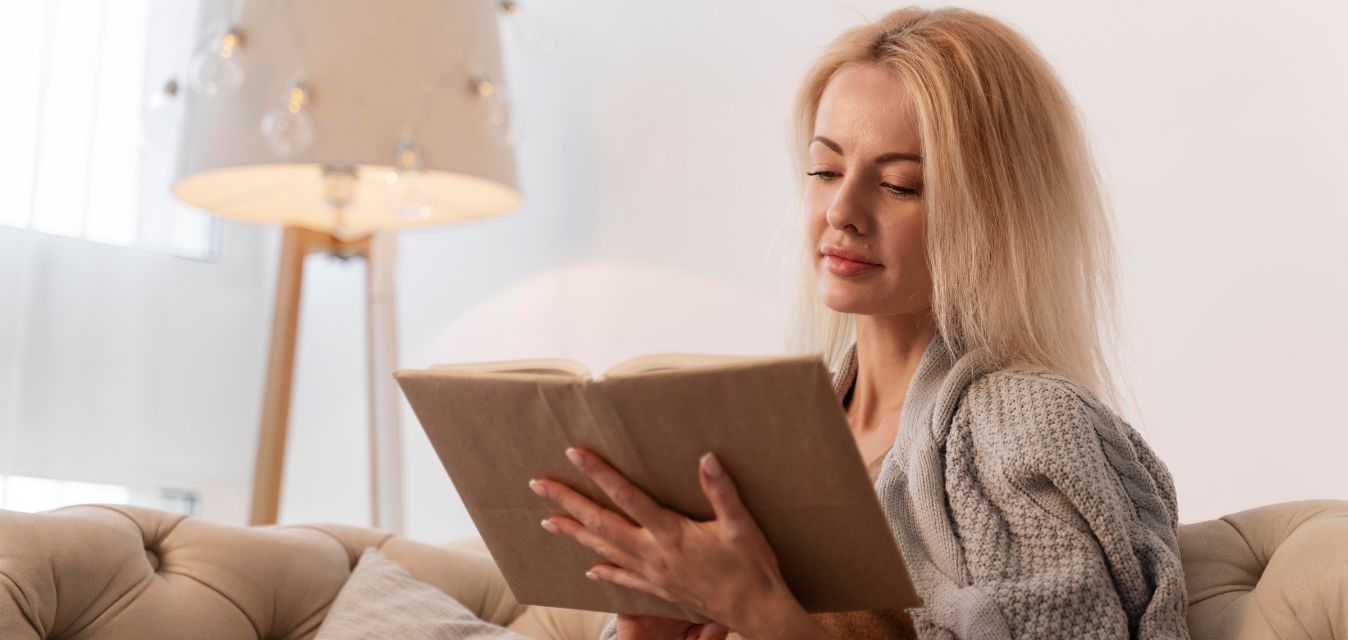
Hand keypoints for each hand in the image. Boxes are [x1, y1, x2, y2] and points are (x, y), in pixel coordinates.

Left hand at [528, 447, 803, 637]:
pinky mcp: (659, 589)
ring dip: (574, 534)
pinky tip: (589, 569)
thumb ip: (721, 492)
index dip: (601, 474)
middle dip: (568, 503)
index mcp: (671, 534)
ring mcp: (653, 574)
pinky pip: (623, 579)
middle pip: (601, 524)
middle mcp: (654, 554)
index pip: (627, 497)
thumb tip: (706, 459)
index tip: (576, 454)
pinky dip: (604, 571)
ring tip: (547, 521)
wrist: (757, 612)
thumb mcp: (741, 526)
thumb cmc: (751, 568)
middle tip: (539, 486)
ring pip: (604, 551)